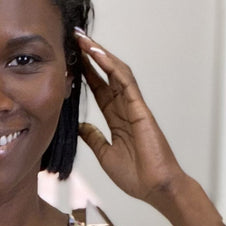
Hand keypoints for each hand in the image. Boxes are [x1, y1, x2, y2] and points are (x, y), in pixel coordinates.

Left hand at [75, 30, 186, 212]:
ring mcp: (134, 106)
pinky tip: (97, 54)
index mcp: (118, 119)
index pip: (99, 89)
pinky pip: (125, 81)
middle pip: (106, 75)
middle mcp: (126, 108)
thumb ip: (94, 137)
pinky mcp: (140, 108)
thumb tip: (80, 126)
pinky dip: (111, 66)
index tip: (71, 58)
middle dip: (90, 56)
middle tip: (74, 37)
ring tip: (82, 39)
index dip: (86, 73)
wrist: (155, 188)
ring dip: (100, 54)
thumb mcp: (105, 154)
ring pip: (116, 72)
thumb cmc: (136, 175)